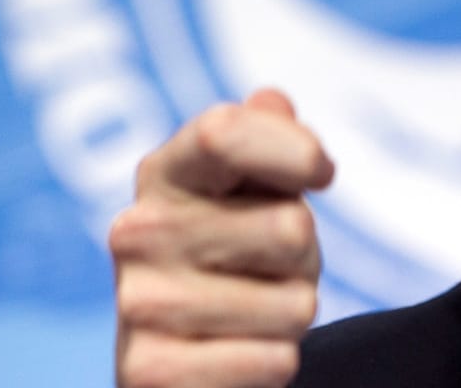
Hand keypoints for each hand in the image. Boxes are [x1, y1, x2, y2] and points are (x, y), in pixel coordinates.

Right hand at [110, 89, 335, 387]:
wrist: (186, 357)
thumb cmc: (237, 255)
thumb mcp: (260, 191)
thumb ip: (268, 140)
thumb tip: (271, 100)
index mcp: (165, 172)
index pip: (225, 133)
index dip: (296, 151)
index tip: (323, 174)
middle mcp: (137, 232)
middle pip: (291, 226)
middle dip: (304, 256)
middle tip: (268, 268)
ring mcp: (139, 303)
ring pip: (296, 302)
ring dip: (291, 313)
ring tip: (252, 313)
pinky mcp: (151, 371)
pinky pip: (276, 360)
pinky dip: (276, 362)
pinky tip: (239, 356)